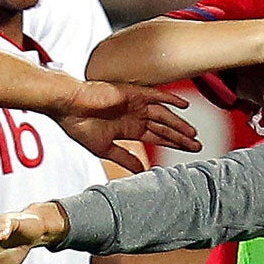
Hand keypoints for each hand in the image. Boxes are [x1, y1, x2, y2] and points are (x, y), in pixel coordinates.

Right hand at [54, 81, 197, 170]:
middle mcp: (134, 116)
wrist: (66, 105)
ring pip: (163, 114)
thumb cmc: (78, 124)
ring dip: (178, 123)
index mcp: (129, 128)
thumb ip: (125, 158)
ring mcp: (134, 104)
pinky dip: (169, 99)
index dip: (173, 144)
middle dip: (181, 137)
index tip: (188, 151)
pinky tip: (183, 105)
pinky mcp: (131, 93)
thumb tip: (141, 171)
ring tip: (193, 134)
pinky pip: (155, 94)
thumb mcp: (105, 148)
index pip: (157, 137)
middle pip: (164, 127)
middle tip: (197, 146)